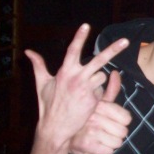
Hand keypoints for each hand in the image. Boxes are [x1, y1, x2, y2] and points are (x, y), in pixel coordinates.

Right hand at [26, 23, 128, 152]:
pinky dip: (96, 93)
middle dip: (113, 49)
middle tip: (126, 41)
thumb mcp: (42, 83)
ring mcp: (87, 88)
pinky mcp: (94, 98)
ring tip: (83, 91)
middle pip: (100, 59)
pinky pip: (101, 90)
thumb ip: (38, 65)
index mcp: (64, 71)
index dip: (79, 37)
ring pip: (101, 76)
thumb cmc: (48, 104)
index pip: (73, 50)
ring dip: (96, 81)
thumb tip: (27, 51)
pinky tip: (87, 101)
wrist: (56, 127)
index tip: (86, 25)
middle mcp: (76, 77)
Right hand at [69, 70, 131, 153]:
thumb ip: (110, 90)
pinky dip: (106, 151)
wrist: (63, 136)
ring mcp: (88, 130)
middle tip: (108, 131)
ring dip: (112, 143)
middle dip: (118, 134)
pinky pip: (108, 151)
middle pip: (123, 131)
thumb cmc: (86, 117)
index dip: (123, 122)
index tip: (115, 121)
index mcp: (98, 105)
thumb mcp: (98, 101)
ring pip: (117, 142)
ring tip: (103, 138)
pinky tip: (98, 146)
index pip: (126, 118)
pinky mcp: (84, 144)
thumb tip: (116, 73)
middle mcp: (93, 116)